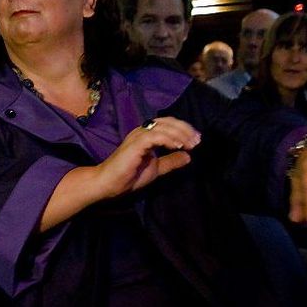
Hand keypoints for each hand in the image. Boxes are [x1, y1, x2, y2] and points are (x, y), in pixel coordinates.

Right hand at [41, 117, 201, 231]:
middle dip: (185, 130)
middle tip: (197, 141)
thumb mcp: (156, 168)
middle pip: (168, 122)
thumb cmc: (128, 177)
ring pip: (163, 127)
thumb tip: (188, 156)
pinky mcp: (136, 143)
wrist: (109, 184)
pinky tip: (178, 147)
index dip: (184, 129)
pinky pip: (155, 136)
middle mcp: (142, 131)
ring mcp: (138, 136)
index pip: (168, 124)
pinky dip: (169, 139)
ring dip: (180, 135)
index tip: (197, 140)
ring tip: (191, 145)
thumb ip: (170, 161)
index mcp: (146, 135)